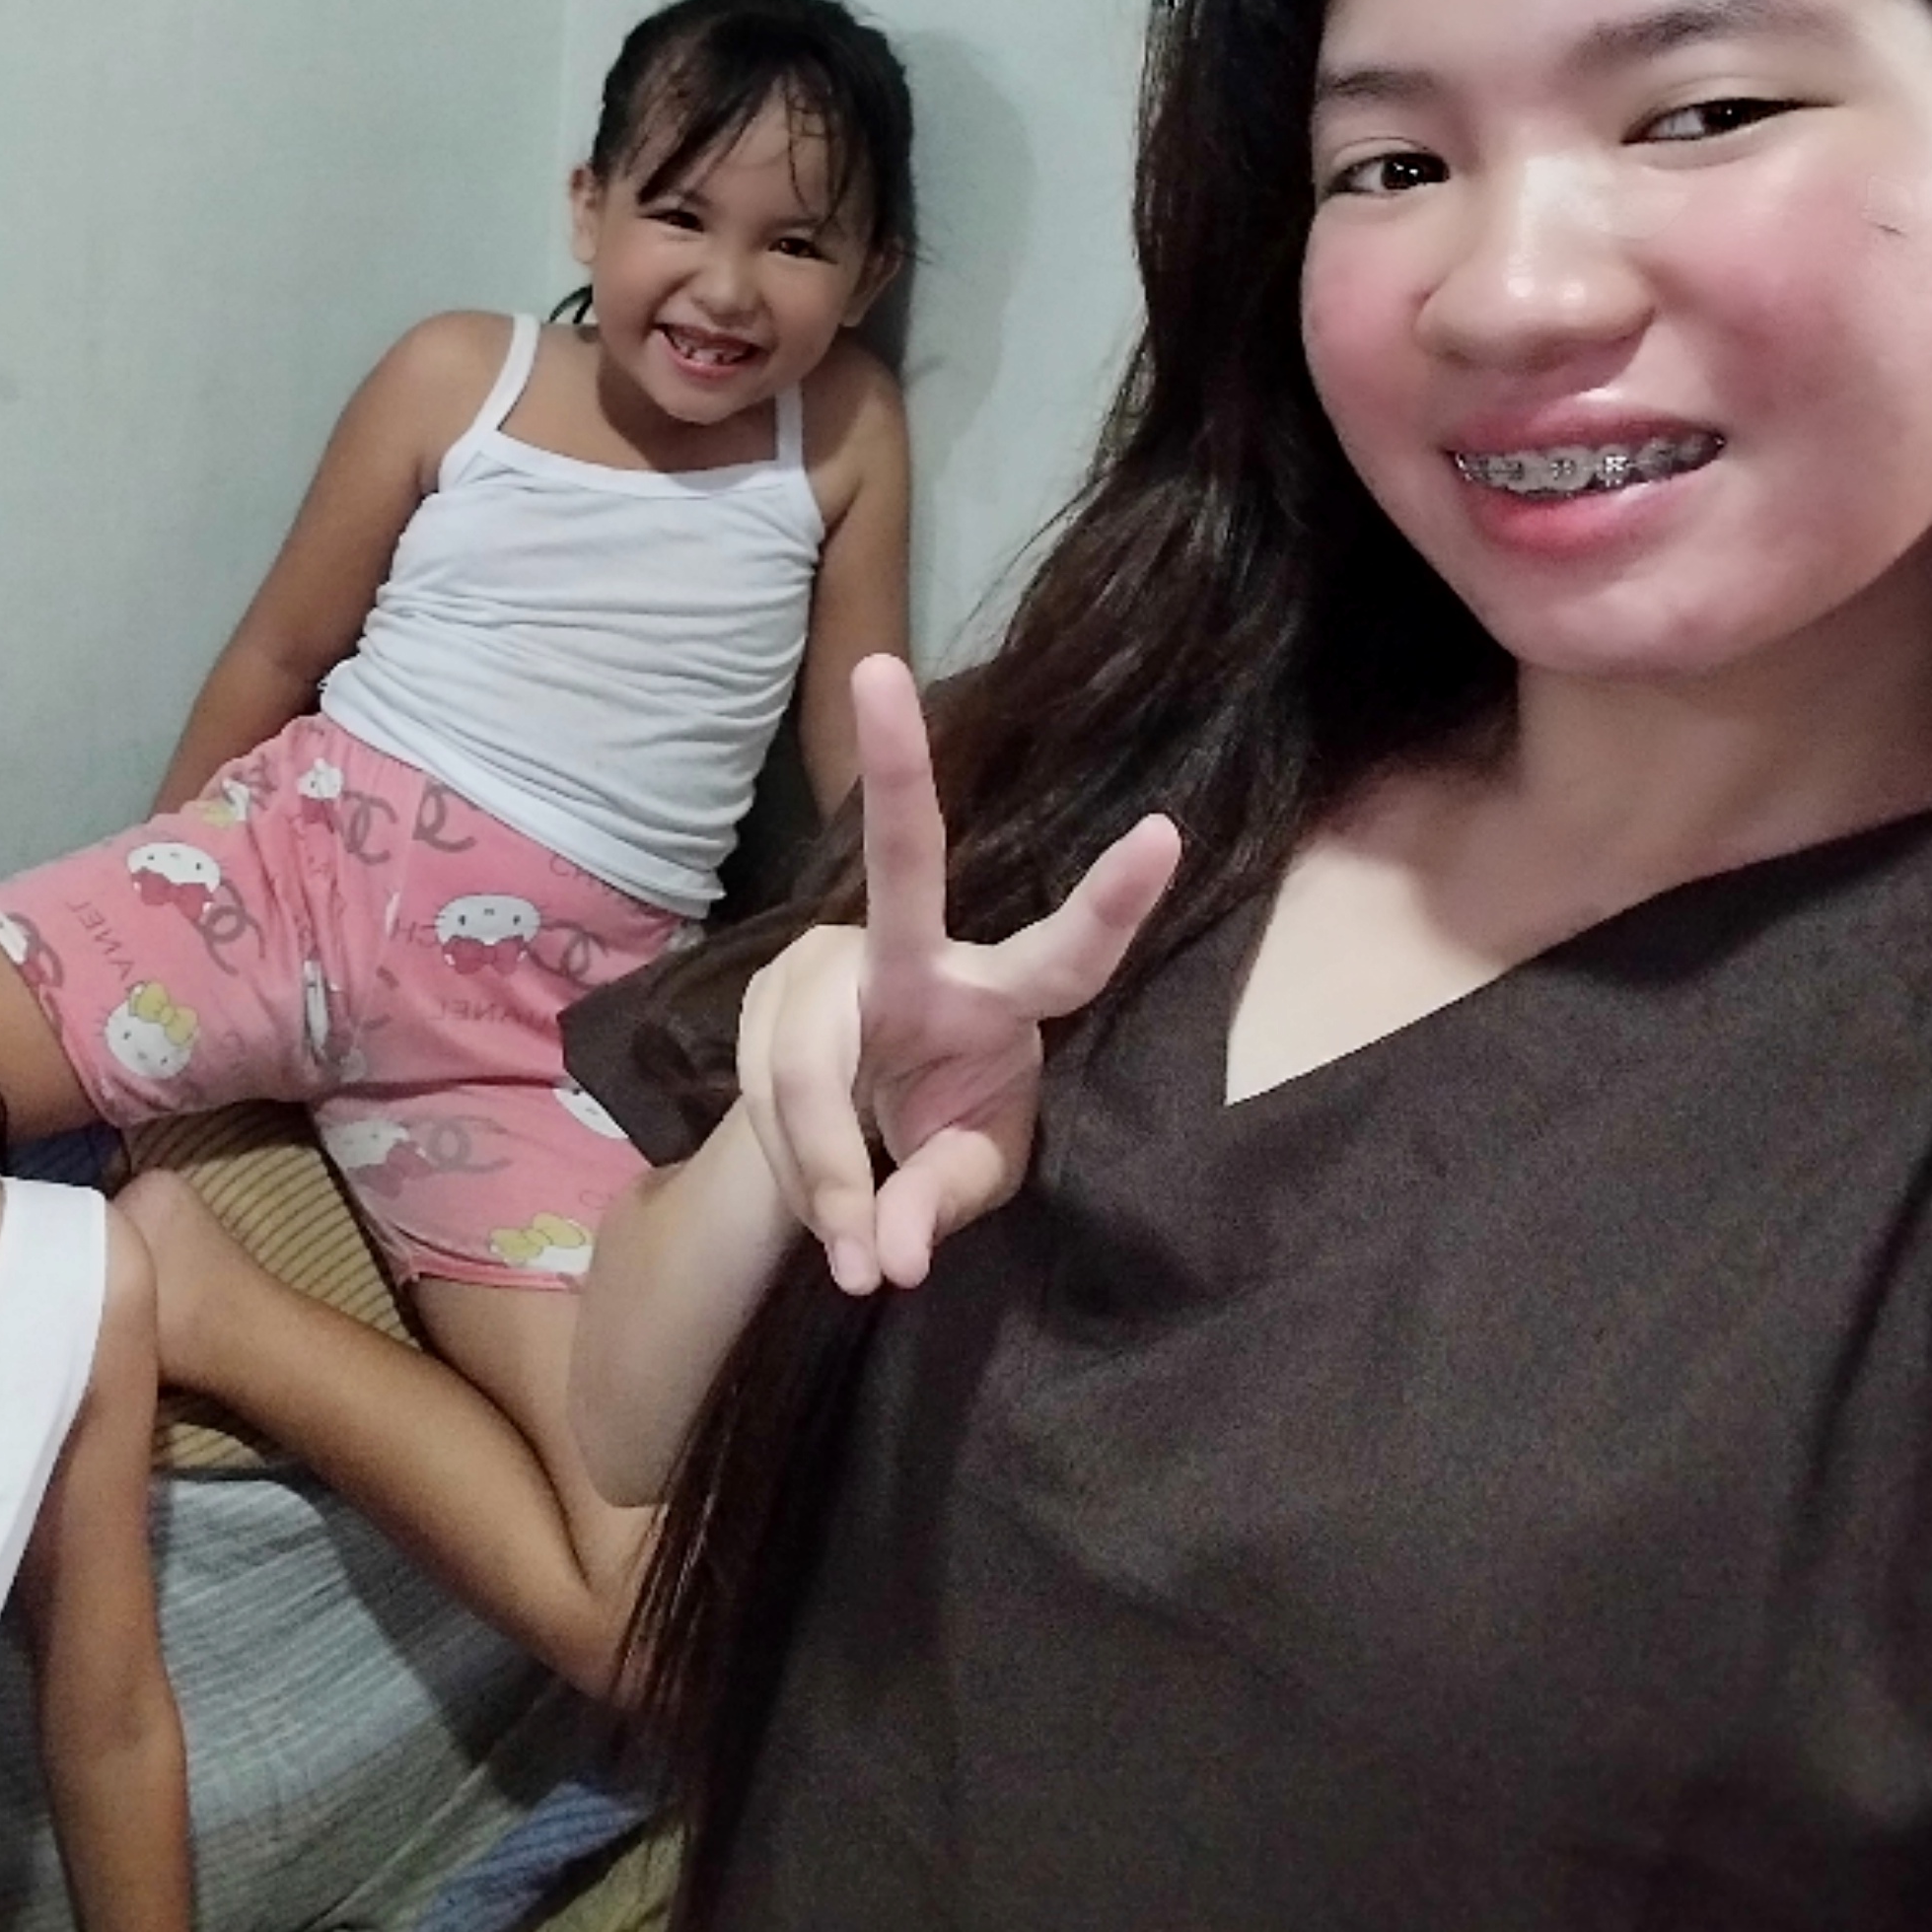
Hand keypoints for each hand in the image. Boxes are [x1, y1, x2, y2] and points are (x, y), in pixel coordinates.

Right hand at [739, 654, 1178, 1294]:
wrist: (845, 1143)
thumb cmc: (938, 1137)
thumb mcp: (966, 1178)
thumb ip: (937, 1205)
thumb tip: (888, 1257)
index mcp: (996, 997)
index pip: (1067, 954)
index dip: (1115, 901)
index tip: (1167, 830)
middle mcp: (911, 956)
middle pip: (904, 859)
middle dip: (891, 766)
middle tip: (879, 670)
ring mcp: (828, 966)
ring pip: (807, 1067)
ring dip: (825, 1174)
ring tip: (852, 1260)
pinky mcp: (768, 996)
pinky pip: (764, 1099)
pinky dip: (792, 1175)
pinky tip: (818, 1208)